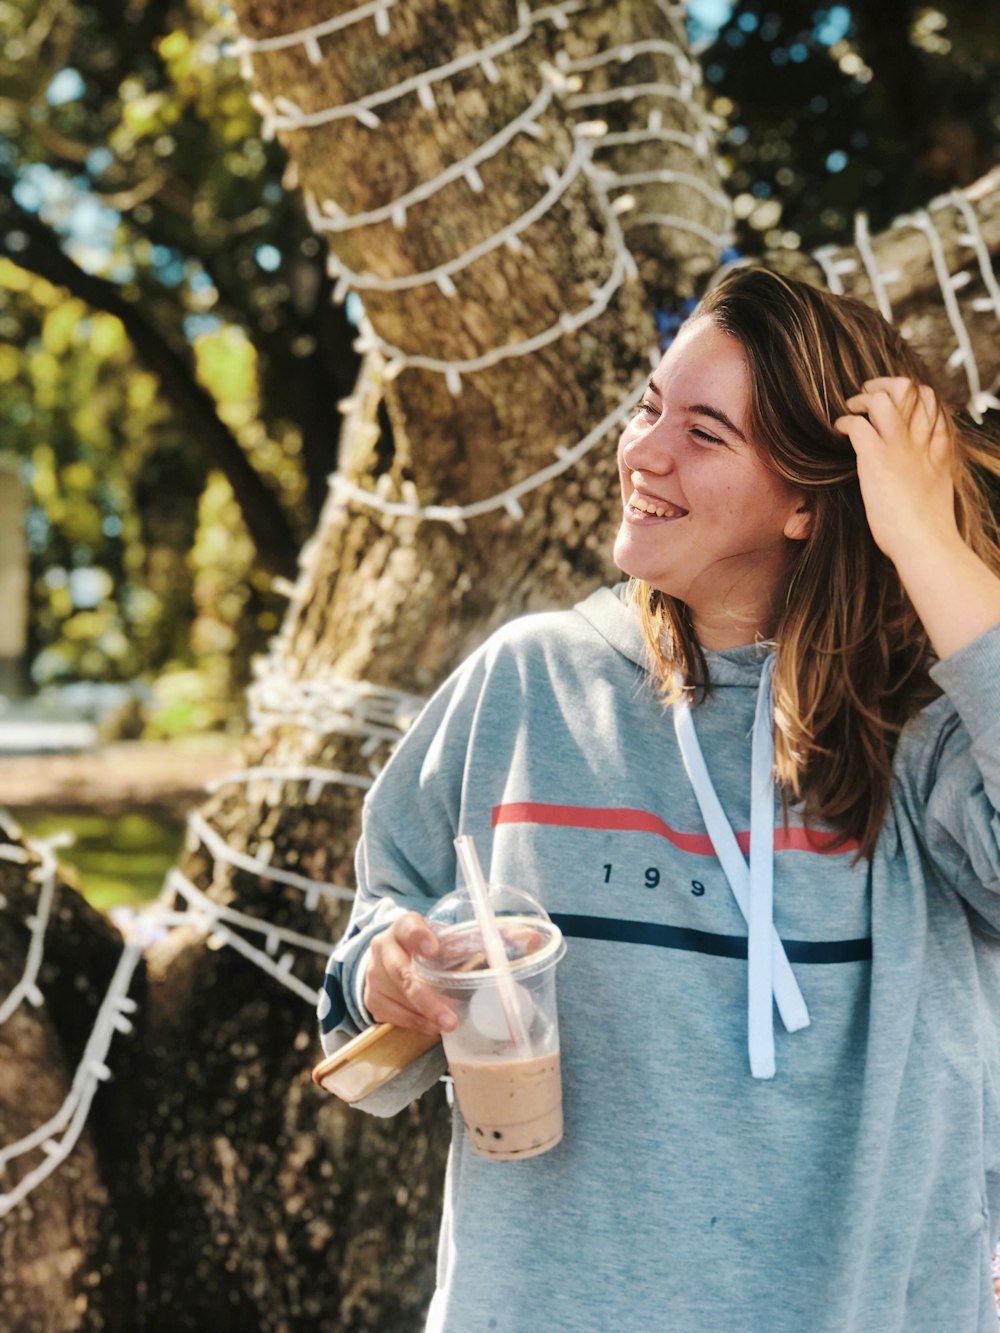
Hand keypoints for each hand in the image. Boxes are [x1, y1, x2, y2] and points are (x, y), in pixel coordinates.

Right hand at [363, 911, 456, 1035]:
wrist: (391, 958)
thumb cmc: (425, 950)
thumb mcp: (439, 939)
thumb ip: (461, 942)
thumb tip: (506, 939)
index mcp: (402, 927)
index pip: (409, 928)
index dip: (420, 938)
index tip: (433, 951)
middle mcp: (383, 948)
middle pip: (402, 972)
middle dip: (427, 998)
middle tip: (450, 1019)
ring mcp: (374, 974)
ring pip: (399, 998)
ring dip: (425, 1015)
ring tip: (448, 1024)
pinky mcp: (372, 998)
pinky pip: (394, 1016)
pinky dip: (415, 1023)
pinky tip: (431, 1025)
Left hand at [833, 377, 957, 564]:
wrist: (926, 542)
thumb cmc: (928, 527)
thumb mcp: (937, 488)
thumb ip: (928, 469)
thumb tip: (915, 472)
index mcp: (939, 445)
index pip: (932, 400)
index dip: (911, 394)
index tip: (894, 403)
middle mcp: (920, 439)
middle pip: (911, 388)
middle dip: (885, 383)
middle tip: (867, 393)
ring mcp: (898, 446)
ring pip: (882, 398)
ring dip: (860, 399)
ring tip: (850, 409)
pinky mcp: (875, 459)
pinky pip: (857, 425)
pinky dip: (844, 423)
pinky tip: (839, 431)